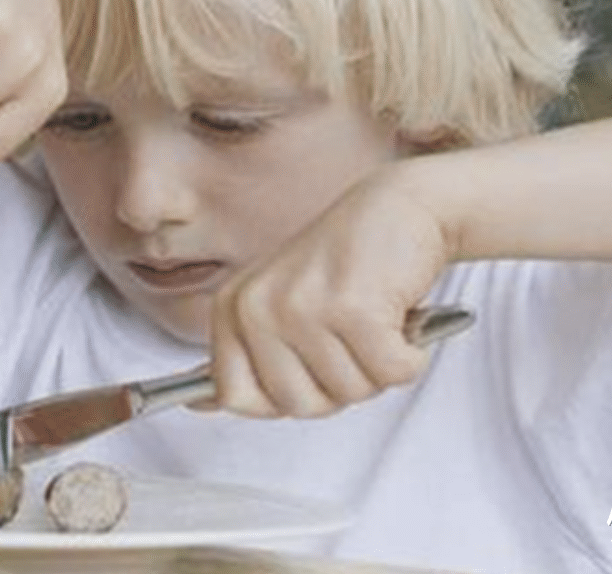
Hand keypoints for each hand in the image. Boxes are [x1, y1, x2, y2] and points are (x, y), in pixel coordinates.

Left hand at [208, 170, 450, 417]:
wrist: (403, 206)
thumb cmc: (348, 260)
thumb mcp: (282, 303)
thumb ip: (250, 356)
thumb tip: (203, 405)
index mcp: (233, 308)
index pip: (234, 396)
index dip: (284, 396)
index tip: (309, 366)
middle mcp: (258, 307)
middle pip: (298, 406)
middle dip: (339, 385)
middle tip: (351, 337)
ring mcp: (302, 308)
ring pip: (350, 393)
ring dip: (378, 366)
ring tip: (374, 317)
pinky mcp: (353, 310)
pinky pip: (390, 373)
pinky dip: (409, 355)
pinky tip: (399, 316)